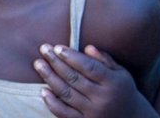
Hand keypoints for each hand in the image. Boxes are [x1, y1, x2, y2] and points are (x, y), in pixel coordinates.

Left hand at [33, 44, 156, 117]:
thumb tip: (87, 47)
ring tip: (38, 64)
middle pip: (74, 78)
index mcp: (113, 83)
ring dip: (50, 78)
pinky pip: (64, 113)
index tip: (57, 47)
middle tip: (43, 49)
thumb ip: (104, 59)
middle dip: (56, 62)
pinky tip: (43, 90)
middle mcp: (103, 99)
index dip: (72, 57)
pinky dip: (52, 102)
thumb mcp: (120, 73)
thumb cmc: (121, 90)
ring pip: (66, 94)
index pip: (89, 68)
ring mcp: (92, 113)